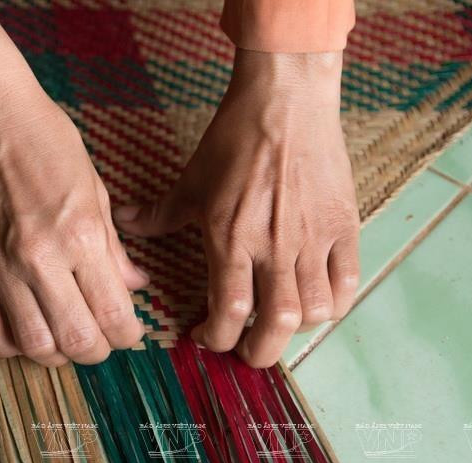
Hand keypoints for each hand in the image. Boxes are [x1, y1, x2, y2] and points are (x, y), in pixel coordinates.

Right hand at [0, 95, 149, 365]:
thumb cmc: (51, 147)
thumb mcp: (98, 194)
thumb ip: (114, 251)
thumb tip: (134, 288)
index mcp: (81, 237)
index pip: (114, 316)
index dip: (128, 336)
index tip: (129, 332)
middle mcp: (41, 259)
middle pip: (76, 340)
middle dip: (97, 352)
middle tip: (101, 343)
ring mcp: (0, 266)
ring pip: (32, 343)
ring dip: (56, 355)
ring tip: (65, 342)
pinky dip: (6, 345)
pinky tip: (23, 337)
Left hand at [113, 50, 359, 367]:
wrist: (286, 100)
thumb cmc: (234, 139)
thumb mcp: (190, 181)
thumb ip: (158, 214)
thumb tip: (124, 222)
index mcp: (231, 239)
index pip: (229, 314)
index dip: (217, 338)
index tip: (206, 337)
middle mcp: (274, 247)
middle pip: (276, 326)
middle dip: (259, 353)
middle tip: (247, 352)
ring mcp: (313, 238)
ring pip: (314, 311)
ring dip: (294, 329)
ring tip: (278, 323)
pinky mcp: (343, 225)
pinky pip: (347, 282)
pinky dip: (334, 304)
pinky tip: (315, 303)